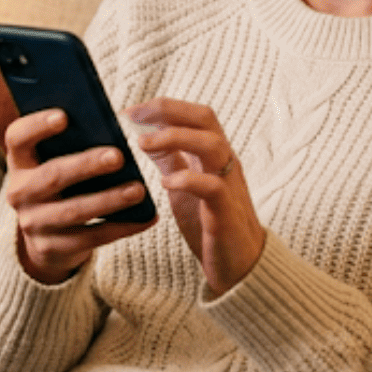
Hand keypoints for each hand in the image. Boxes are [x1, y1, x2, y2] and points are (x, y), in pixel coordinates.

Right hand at [2, 109, 153, 284]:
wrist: (46, 238)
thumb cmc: (61, 186)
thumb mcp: (54, 163)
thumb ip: (72, 145)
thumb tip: (110, 127)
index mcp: (20, 161)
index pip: (17, 137)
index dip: (37, 125)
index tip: (64, 116)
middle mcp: (19, 192)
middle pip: (52, 175)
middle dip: (86, 165)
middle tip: (118, 156)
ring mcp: (33, 223)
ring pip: (74, 211)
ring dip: (109, 199)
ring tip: (138, 189)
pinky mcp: (52, 248)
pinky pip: (91, 237)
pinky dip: (122, 227)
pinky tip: (146, 217)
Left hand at [127, 98, 264, 296]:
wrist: (241, 265)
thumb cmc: (210, 223)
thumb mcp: (183, 186)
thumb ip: (169, 160)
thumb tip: (144, 135)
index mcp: (213, 155)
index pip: (194, 115)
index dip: (163, 107)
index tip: (130, 110)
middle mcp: (224, 162)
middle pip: (205, 118)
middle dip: (168, 111)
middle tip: (134, 117)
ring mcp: (228, 185)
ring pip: (211, 144)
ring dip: (175, 138)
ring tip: (143, 144)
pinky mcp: (226, 212)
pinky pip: (213, 187)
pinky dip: (188, 179)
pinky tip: (165, 182)